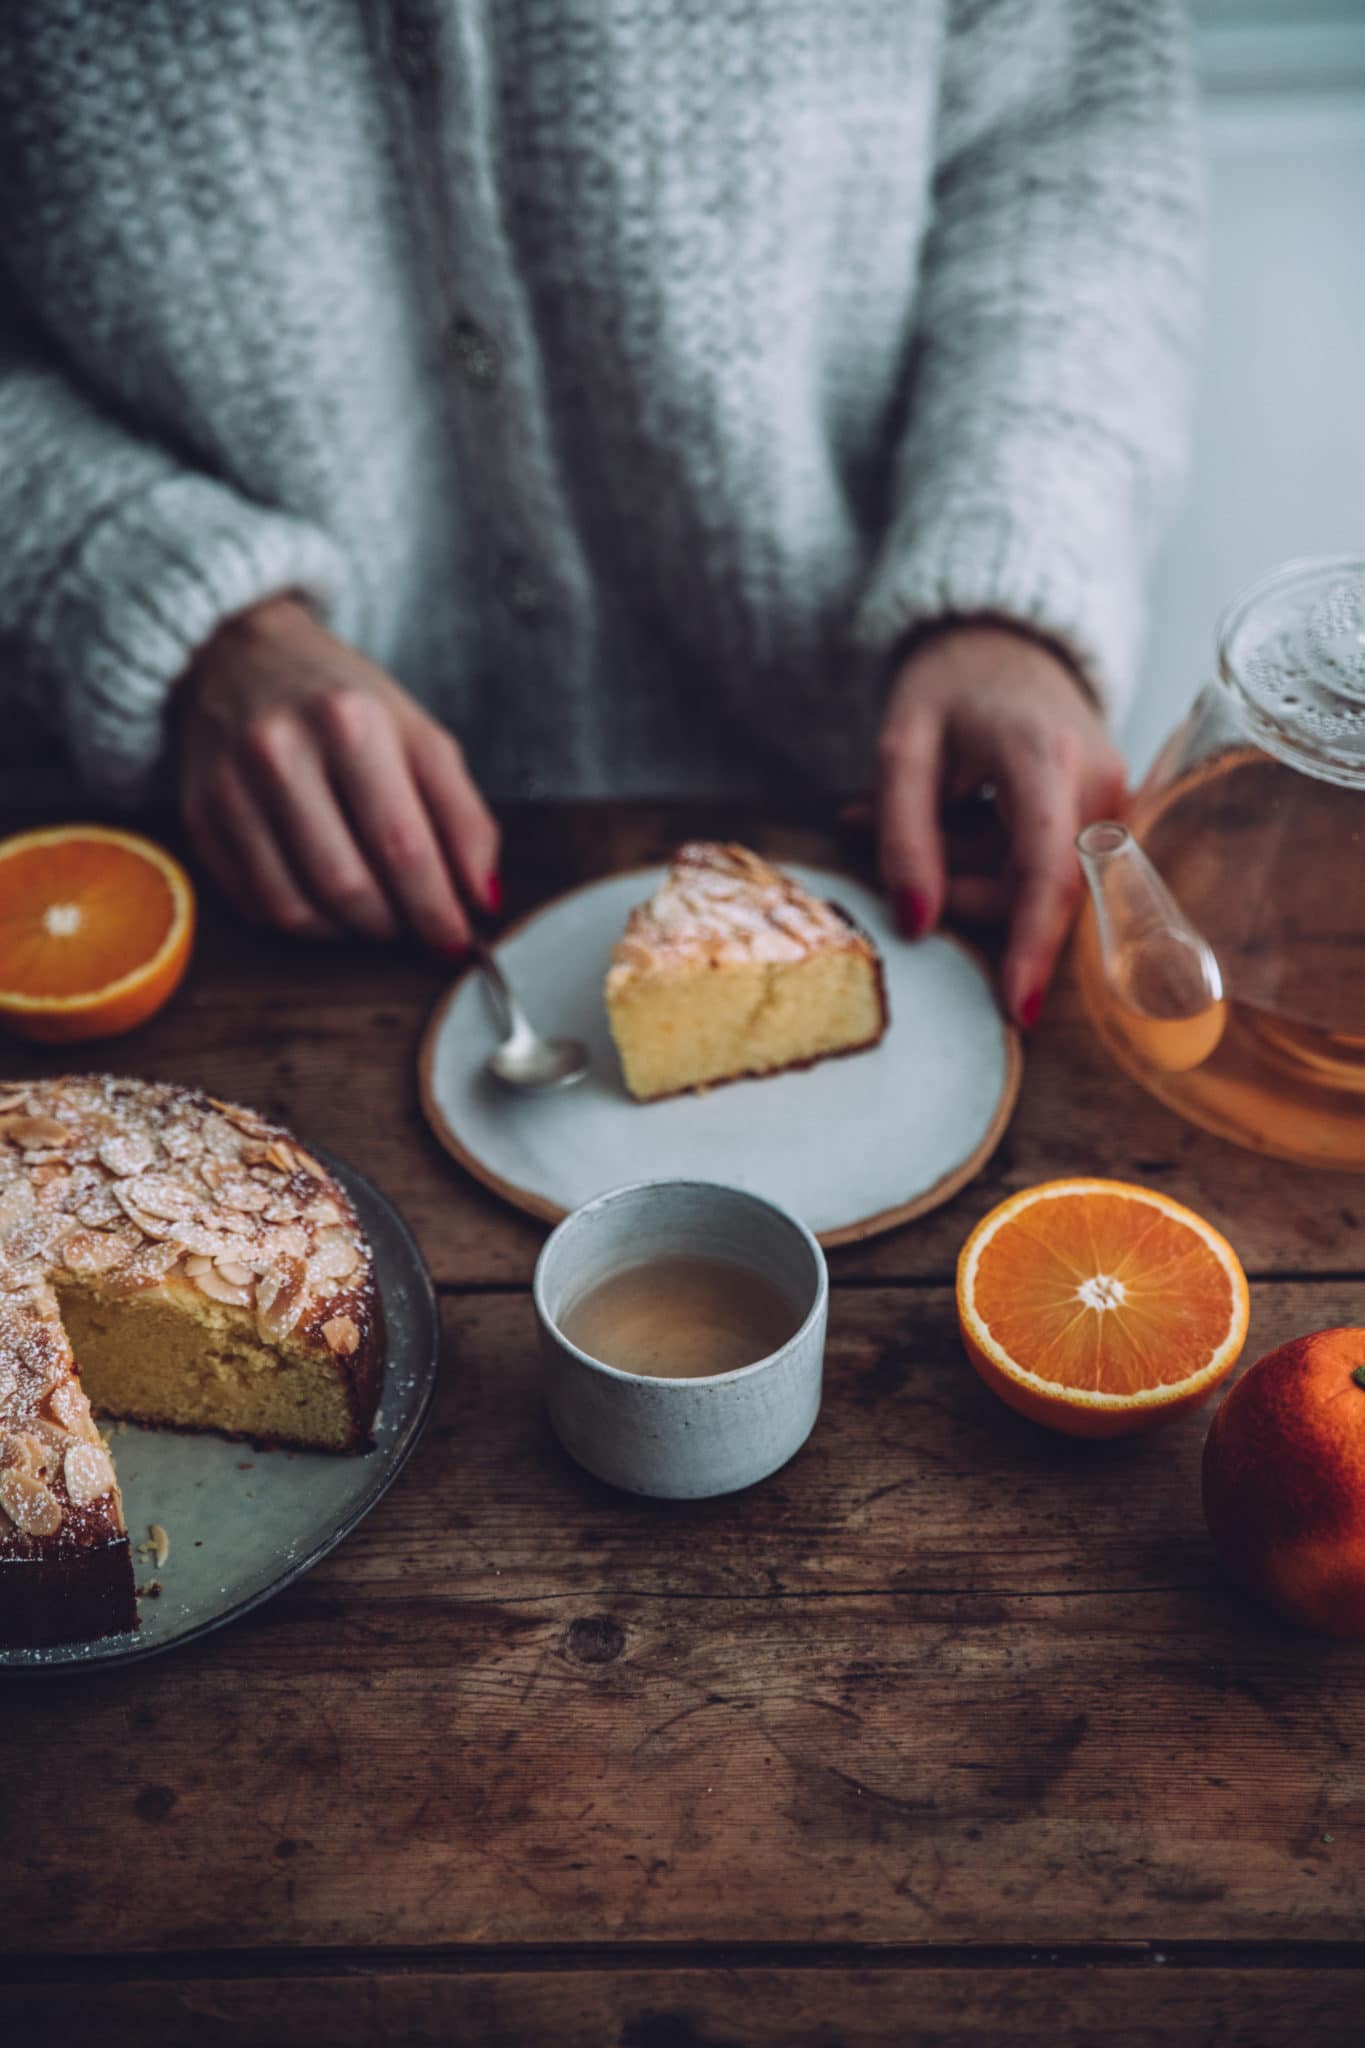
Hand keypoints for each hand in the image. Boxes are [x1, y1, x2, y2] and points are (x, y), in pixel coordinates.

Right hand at [177, 596, 498, 953]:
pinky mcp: (198, 817)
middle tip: (417, 927)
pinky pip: (255, 904)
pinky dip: (302, 922)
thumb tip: (482, 900)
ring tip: (375, 916)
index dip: (436, 909)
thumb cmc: (343, 700)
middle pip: (348, 885)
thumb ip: (463, 815)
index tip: (458, 941)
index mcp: (349, 722)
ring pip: (295, 908)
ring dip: (348, 933)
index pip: (402, 846)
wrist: (238, 656)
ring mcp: (230, 787)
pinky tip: (326, 903)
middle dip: (394, 926)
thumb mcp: (419, 735)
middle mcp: (280, 752)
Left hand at [875, 622, 1127, 1026]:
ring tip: (918, 805)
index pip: (1048, 871)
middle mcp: (1102, 784)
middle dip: (954, 882)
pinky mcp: (1112, 819)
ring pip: (1036, 885)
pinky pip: (1046, 869)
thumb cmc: (950, 686)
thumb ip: (904, 835)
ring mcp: (1117, 803)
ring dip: (966, 866)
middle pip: (1032, 888)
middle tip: (871, 824)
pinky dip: (992, 858)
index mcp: (1048, 758)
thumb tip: (917, 925)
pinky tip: (958, 813)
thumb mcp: (901, 747)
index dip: (1030, 944)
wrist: (1008, 641)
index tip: (1019, 1010)